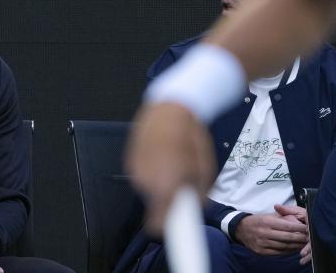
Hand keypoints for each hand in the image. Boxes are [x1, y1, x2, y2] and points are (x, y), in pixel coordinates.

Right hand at [126, 101, 215, 233]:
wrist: (171, 108)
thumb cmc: (190, 136)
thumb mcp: (205, 167)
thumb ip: (200, 192)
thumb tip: (197, 204)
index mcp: (166, 187)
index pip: (158, 225)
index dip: (169, 227)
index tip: (178, 226)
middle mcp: (147, 183)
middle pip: (155, 207)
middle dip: (169, 200)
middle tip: (183, 184)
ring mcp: (136, 172)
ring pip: (148, 191)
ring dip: (161, 184)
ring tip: (173, 164)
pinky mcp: (130, 161)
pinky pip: (142, 176)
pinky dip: (153, 171)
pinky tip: (163, 156)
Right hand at [234, 211, 308, 256]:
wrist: (241, 230)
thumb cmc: (258, 220)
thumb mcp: (268, 214)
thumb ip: (282, 217)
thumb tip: (297, 219)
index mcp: (268, 221)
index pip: (287, 226)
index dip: (299, 228)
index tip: (307, 228)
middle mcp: (265, 233)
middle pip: (287, 237)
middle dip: (300, 238)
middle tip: (309, 237)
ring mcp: (263, 243)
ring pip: (284, 246)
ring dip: (295, 245)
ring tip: (304, 244)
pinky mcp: (262, 252)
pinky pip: (278, 252)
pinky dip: (287, 251)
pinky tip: (294, 248)